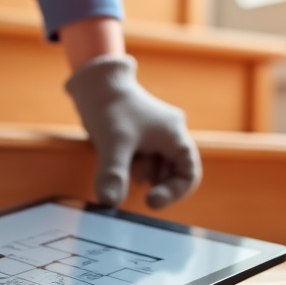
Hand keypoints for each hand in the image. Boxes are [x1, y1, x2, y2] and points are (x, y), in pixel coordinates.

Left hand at [64, 55, 201, 207]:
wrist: (95, 82)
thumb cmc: (109, 107)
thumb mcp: (113, 142)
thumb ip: (113, 173)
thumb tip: (109, 202)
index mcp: (174, 134)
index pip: (190, 173)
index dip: (175, 192)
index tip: (151, 202)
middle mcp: (170, 135)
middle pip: (176, 173)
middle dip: (158, 186)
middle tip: (139, 195)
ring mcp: (156, 136)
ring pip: (158, 168)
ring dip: (143, 178)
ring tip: (126, 172)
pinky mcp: (140, 138)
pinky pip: (144, 160)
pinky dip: (133, 169)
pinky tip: (119, 164)